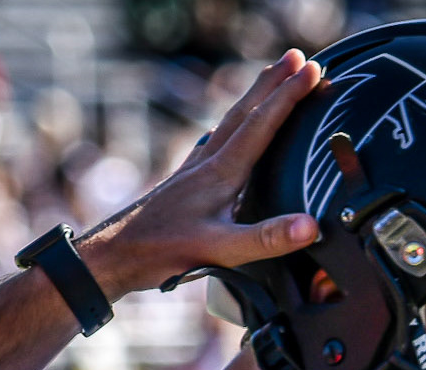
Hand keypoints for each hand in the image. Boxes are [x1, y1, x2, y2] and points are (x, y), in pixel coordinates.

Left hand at [77, 50, 325, 297]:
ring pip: (228, 125)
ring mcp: (191, 173)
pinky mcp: (181, 186)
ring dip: (253, 100)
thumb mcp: (219, 251)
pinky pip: (211, 145)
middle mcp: (206, 165)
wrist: (110, 256)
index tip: (315, 69)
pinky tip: (222, 136)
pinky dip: (228, 130)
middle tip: (298, 56)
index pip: (262, 124)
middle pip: (244, 113)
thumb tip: (310, 226)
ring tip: (269, 82)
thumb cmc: (158, 253)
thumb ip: (266, 239)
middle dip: (272, 84)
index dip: (289, 96)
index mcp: (220, 174)